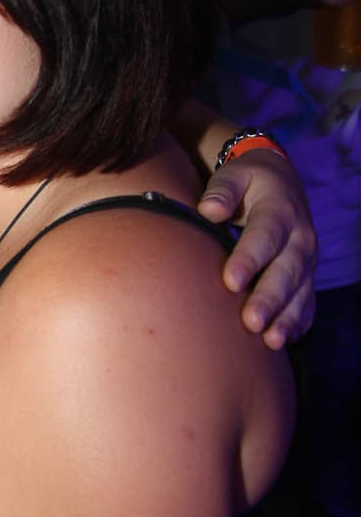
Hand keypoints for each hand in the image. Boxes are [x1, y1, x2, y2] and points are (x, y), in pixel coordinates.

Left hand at [197, 150, 315, 346]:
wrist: (282, 184)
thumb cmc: (248, 182)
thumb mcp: (235, 175)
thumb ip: (222, 190)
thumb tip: (209, 210)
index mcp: (280, 210)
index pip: (265, 236)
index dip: (249, 259)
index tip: (231, 281)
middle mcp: (300, 238)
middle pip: (286, 271)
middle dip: (270, 298)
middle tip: (252, 322)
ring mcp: (307, 260)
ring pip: (300, 292)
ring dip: (286, 317)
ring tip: (270, 340)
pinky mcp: (307, 277)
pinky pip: (307, 303)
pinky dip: (297, 323)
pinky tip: (282, 341)